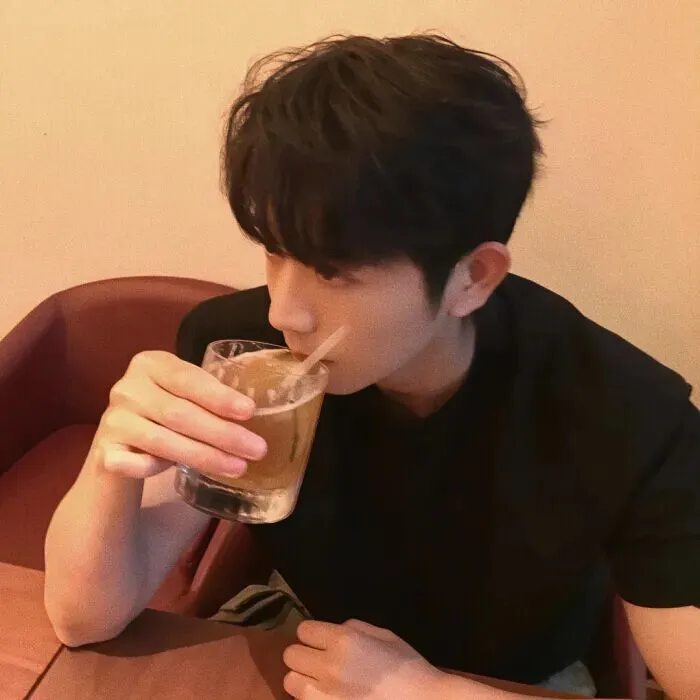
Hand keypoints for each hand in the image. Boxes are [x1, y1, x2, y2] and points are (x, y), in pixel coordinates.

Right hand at [92, 350, 266, 478]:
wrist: (118, 453)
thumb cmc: (165, 421)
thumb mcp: (186, 401)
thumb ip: (209, 401)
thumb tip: (257, 415)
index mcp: (151, 364)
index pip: (188, 378)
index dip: (218, 396)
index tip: (249, 411)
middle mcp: (127, 387)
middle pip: (180, 412)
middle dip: (222, 432)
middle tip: (256, 449)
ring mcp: (113, 419)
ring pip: (163, 440)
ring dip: (205, 455)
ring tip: (239, 467)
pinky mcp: (104, 451)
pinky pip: (135, 462)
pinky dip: (155, 468)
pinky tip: (179, 475)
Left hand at [282, 619, 444, 699]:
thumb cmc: (407, 668)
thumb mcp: (384, 636)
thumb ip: (354, 628)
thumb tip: (333, 630)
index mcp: (344, 640)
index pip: (303, 630)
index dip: (313, 635)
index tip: (321, 641)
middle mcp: (329, 666)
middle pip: (291, 655)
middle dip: (304, 656)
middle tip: (319, 663)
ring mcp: (324, 696)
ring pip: (290, 682)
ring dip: (303, 680)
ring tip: (320, 684)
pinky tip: (327, 698)